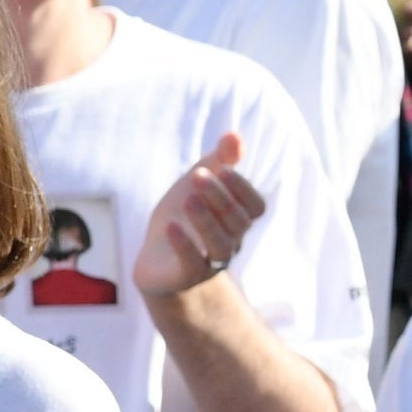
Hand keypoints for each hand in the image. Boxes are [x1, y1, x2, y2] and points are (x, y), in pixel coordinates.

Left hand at [132, 132, 263, 298]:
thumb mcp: (198, 184)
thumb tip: (234, 134)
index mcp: (237, 220)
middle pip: (237, 222)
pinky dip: (184, 245)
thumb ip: (218, 161)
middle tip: (197, 177)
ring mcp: (210, 263)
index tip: (224, 167)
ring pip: (220, 244)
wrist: (156, 261)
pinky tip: (171, 226)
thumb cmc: (184, 217)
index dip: (243, 189)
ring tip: (187, 199)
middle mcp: (230, 243)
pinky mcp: (185, 277)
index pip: (255, 207)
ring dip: (205, 219)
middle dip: (220, 197)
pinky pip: (192, 264)